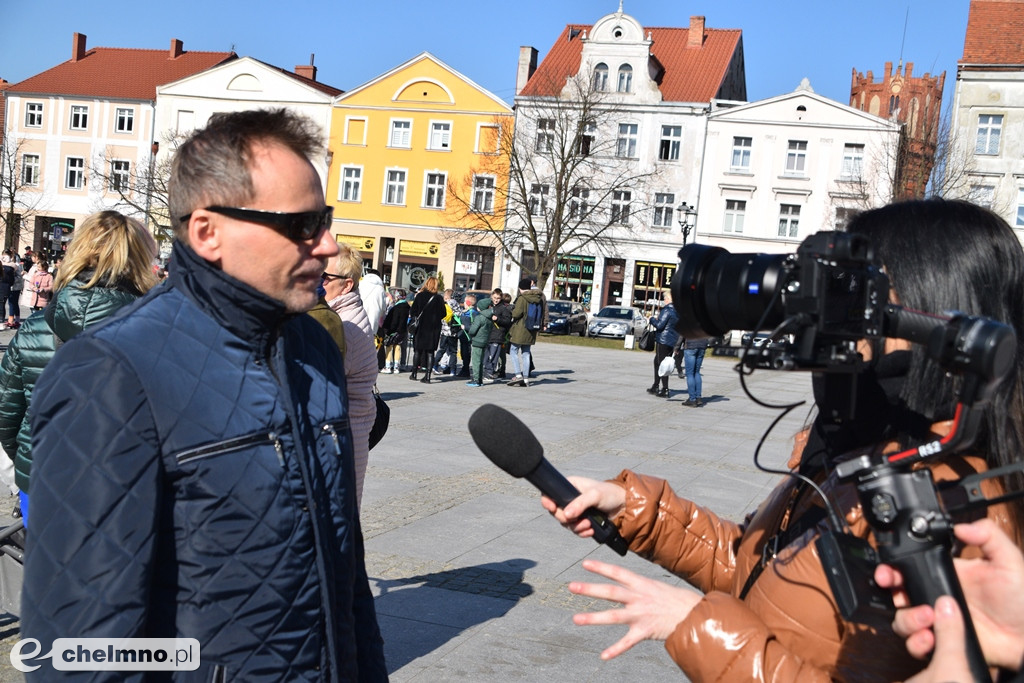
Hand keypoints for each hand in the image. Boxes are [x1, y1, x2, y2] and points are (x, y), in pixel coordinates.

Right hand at [540, 476, 625, 537]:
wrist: (624, 507)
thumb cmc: (610, 494)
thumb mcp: (595, 495)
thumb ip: (580, 504)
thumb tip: (567, 515)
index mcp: (570, 486)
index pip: (551, 493)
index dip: (548, 501)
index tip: (552, 508)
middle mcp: (570, 498)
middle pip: (557, 512)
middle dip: (566, 519)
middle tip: (576, 520)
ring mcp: (576, 510)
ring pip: (566, 523)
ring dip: (576, 527)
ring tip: (588, 525)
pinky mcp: (582, 521)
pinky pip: (575, 530)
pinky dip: (582, 532)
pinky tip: (591, 531)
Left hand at [569, 559, 700, 659]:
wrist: (697, 615)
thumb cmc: (679, 601)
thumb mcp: (659, 587)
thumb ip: (642, 587)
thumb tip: (630, 583)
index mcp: (643, 584)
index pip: (618, 572)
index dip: (601, 567)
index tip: (585, 563)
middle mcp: (639, 598)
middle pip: (611, 592)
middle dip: (590, 589)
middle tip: (571, 586)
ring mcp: (641, 615)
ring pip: (614, 616)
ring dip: (593, 618)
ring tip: (576, 619)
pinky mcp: (646, 631)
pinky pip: (627, 642)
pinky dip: (615, 650)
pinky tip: (603, 656)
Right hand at [875, 518, 1023, 670]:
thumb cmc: (1020, 601)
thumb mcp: (1008, 562)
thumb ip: (988, 536)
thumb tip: (961, 526)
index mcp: (946, 575)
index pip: (910, 567)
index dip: (893, 567)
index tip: (889, 569)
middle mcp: (935, 597)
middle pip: (897, 592)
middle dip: (889, 589)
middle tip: (894, 587)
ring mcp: (936, 621)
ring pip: (902, 619)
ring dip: (908, 618)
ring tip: (928, 617)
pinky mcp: (940, 643)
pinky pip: (916, 644)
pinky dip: (917, 642)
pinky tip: (932, 637)